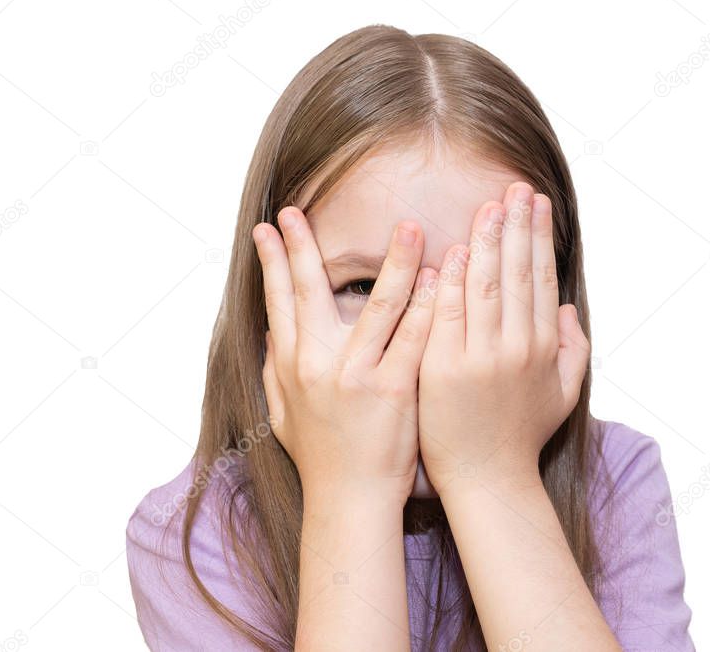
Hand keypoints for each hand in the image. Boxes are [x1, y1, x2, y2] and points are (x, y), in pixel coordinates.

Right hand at [254, 207, 436, 501]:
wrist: (350, 500)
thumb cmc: (320, 458)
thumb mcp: (283, 415)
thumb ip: (274, 372)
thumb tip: (270, 333)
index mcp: (290, 366)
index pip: (278, 301)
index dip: (273, 261)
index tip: (268, 227)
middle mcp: (317, 364)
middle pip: (310, 292)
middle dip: (304, 246)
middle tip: (301, 208)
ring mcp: (356, 376)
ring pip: (377, 306)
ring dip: (394, 262)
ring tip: (409, 227)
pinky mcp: (393, 391)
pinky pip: (415, 337)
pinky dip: (429, 305)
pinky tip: (441, 277)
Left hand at [417, 182, 590, 494]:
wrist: (487, 479)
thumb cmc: (522, 436)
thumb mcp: (563, 394)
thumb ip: (573, 350)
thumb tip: (565, 310)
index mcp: (544, 348)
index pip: (541, 280)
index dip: (539, 238)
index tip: (536, 203)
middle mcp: (517, 347)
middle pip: (518, 274)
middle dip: (517, 226)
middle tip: (515, 187)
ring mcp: (480, 357)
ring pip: (486, 286)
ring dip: (488, 241)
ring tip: (490, 205)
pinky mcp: (444, 368)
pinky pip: (448, 314)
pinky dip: (452, 281)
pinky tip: (455, 250)